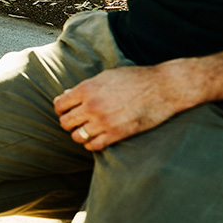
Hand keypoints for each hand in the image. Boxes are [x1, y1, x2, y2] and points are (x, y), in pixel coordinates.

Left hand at [54, 65, 187, 150]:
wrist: (163, 87)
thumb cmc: (135, 78)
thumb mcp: (105, 76)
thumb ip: (85, 87)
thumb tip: (67, 95)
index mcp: (87, 89)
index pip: (59, 105)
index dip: (61, 108)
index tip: (66, 110)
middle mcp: (92, 106)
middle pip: (65, 122)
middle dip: (68, 122)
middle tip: (76, 121)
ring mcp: (104, 122)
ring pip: (77, 136)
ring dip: (79, 134)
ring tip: (86, 130)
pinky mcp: (118, 134)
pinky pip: (94, 146)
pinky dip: (91, 144)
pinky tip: (96, 138)